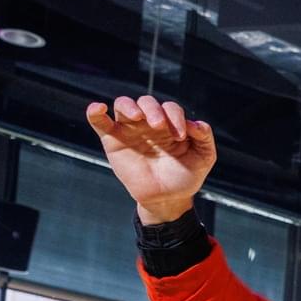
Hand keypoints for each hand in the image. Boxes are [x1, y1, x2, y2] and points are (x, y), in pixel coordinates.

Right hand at [84, 95, 216, 223]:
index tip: (181, 136)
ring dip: (130, 106)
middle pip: (146, 102)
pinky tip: (98, 108)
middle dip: (154, 109)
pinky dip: (95, 112)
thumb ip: (204, 138)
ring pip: (123, 104)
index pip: (170, 108)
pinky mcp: (112, 140)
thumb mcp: (204, 157)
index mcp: (170, 123)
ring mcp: (130, 130)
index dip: (176, 116)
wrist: (167, 198)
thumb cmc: (185, 175)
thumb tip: (195, 123)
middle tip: (160, 127)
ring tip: (138, 117)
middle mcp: (149, 123)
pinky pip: (99, 122)